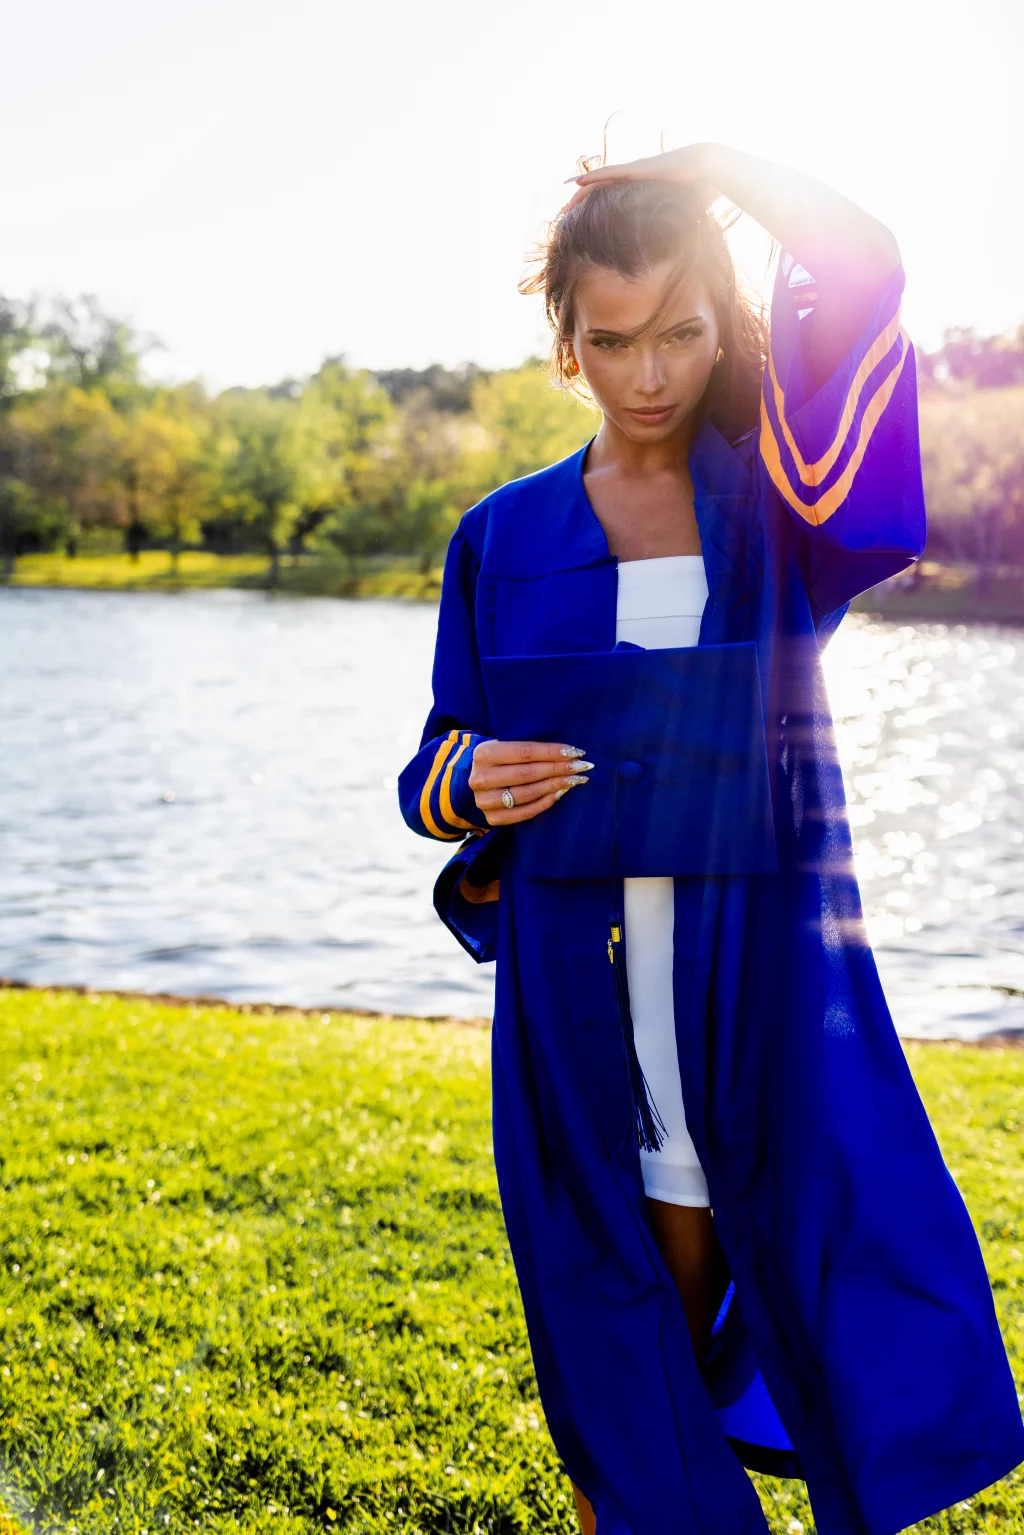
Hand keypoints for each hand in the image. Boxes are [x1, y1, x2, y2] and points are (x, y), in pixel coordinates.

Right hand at [469, 739, 591, 825]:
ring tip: (574, 780)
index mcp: (484, 753)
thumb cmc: (501, 759)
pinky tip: (559, 794)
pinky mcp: (491, 818)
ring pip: (527, 794)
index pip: (525, 752)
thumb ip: (531, 750)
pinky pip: (524, 812)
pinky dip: (545, 803)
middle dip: (558, 769)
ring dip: (555, 786)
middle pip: (527, 774)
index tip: (576, 752)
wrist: (477, 780)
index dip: (552, 752)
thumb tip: (569, 753)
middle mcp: (480, 777)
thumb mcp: (507, 747)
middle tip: (582, 767)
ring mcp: (484, 800)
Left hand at [562, 142, 716, 211]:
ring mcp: (635, 170)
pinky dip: (592, 178)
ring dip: (580, 191)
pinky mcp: (638, 169)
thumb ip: (677, 225)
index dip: (596, 206)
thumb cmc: (702, 189)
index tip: (582, 218)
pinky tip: (577, 182)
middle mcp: (635, 177)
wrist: (710, 167)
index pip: (612, 197)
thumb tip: (683, 246)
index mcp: (642, 188)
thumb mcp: (684, 212)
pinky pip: (609, 174)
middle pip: (600, 189)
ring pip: (600, 181)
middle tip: (564, 214)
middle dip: (581, 201)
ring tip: (564, 202)